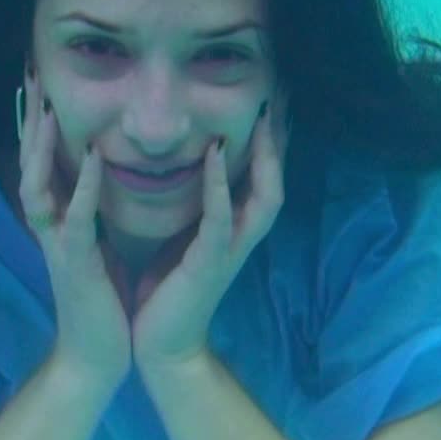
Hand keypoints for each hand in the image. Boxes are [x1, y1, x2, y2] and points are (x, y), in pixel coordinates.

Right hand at [19, 84, 130, 388]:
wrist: (97, 356)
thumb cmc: (100, 303)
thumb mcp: (93, 248)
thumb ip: (87, 215)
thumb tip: (93, 183)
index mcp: (57, 223)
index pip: (41, 164)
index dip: (38, 125)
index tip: (40, 85)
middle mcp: (49, 228)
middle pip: (28, 164)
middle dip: (29, 121)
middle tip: (30, 76)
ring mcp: (57, 245)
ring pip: (37, 186)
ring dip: (41, 146)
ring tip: (47, 107)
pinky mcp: (75, 264)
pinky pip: (73, 220)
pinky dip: (79, 188)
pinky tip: (88, 159)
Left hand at [131, 91, 291, 373]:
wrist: (160, 347)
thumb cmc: (166, 293)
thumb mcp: (180, 240)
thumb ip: (191, 209)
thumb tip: (185, 172)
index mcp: (232, 229)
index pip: (261, 176)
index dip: (268, 139)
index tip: (268, 96)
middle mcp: (241, 236)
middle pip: (276, 178)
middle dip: (279, 137)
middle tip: (280, 93)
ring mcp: (230, 250)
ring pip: (263, 195)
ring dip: (264, 154)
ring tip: (262, 113)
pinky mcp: (210, 263)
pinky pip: (220, 217)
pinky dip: (219, 183)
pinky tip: (215, 152)